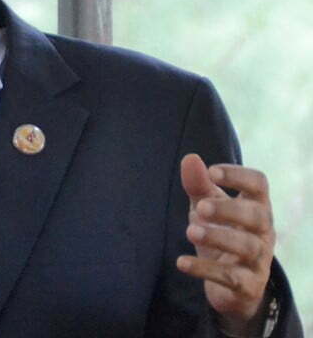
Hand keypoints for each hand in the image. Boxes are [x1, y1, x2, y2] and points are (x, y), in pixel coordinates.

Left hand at [177, 154, 274, 334]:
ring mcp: (259, 260)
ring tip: (190, 231)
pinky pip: (231, 278)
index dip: (238, 175)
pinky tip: (181, 262)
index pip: (259, 184)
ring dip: (217, 237)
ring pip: (247, 247)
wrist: (230, 283)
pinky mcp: (248, 286)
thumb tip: (190, 158)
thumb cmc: (221, 231)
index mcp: (256, 206)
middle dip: (229, 210)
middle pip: (257, 216)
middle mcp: (263, 232)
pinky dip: (204, 269)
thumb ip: (198, 184)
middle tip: (199, 207)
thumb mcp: (207, 206)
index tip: (212, 172)